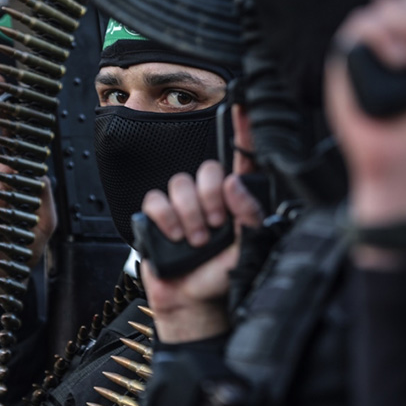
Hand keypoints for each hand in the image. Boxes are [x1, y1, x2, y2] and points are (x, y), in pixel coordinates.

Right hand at [140, 108, 262, 342]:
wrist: (189, 300)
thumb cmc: (222, 276)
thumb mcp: (248, 248)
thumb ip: (249, 215)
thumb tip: (234, 183)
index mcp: (235, 200)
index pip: (241, 158)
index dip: (242, 130)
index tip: (243, 105)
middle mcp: (208, 196)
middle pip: (206, 171)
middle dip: (210, 202)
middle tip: (213, 229)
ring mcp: (182, 204)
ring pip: (180, 184)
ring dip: (189, 217)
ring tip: (195, 242)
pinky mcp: (158, 213)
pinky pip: (157, 200)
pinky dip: (166, 220)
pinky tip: (174, 237)